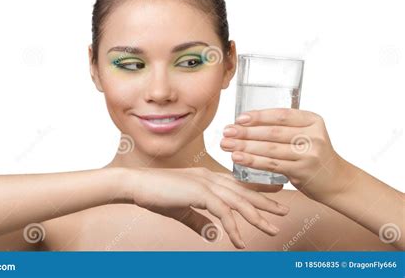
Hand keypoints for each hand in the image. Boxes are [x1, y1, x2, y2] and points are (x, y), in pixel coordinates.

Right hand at [127, 166, 289, 248]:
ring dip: (257, 217)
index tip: (273, 195)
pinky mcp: (200, 193)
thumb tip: (212, 233)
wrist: (136, 185)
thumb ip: (198, 220)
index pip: (237, 183)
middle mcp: (210, 177)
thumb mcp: (181, 210)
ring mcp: (206, 184)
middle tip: (284, 210)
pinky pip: (223, 213)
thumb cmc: (155, 194)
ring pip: (239, 202)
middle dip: (265, 202)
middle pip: (244, 191)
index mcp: (206, 177)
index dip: (256, 189)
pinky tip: (240, 242)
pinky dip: (234, 228)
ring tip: (273, 229)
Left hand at [220, 108, 350, 201]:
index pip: (281, 114)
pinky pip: (272, 165)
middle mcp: (313, 135)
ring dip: (244, 147)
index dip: (258, 116)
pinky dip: (252, 162)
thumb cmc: (314, 156)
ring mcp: (309, 153)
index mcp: (313, 120)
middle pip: (273, 132)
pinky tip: (238, 159)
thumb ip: (286, 127)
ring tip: (226, 145)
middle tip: (226, 132)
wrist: (338, 182)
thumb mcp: (307, 134)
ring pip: (270, 149)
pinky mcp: (303, 171)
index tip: (239, 118)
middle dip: (246, 132)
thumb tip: (246, 122)